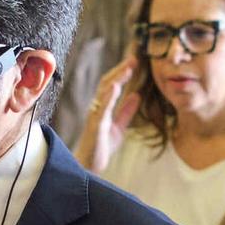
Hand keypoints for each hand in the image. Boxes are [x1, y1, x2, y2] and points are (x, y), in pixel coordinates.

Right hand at [74, 53, 141, 172]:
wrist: (88, 167)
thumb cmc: (101, 147)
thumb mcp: (119, 127)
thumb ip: (127, 111)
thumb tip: (137, 95)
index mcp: (103, 108)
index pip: (112, 85)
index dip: (122, 72)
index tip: (134, 61)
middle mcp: (97, 108)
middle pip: (107, 83)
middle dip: (120, 70)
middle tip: (134, 58)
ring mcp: (95, 116)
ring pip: (104, 92)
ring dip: (116, 78)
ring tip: (128, 68)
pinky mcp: (95, 126)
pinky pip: (101, 109)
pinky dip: (108, 97)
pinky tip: (115, 87)